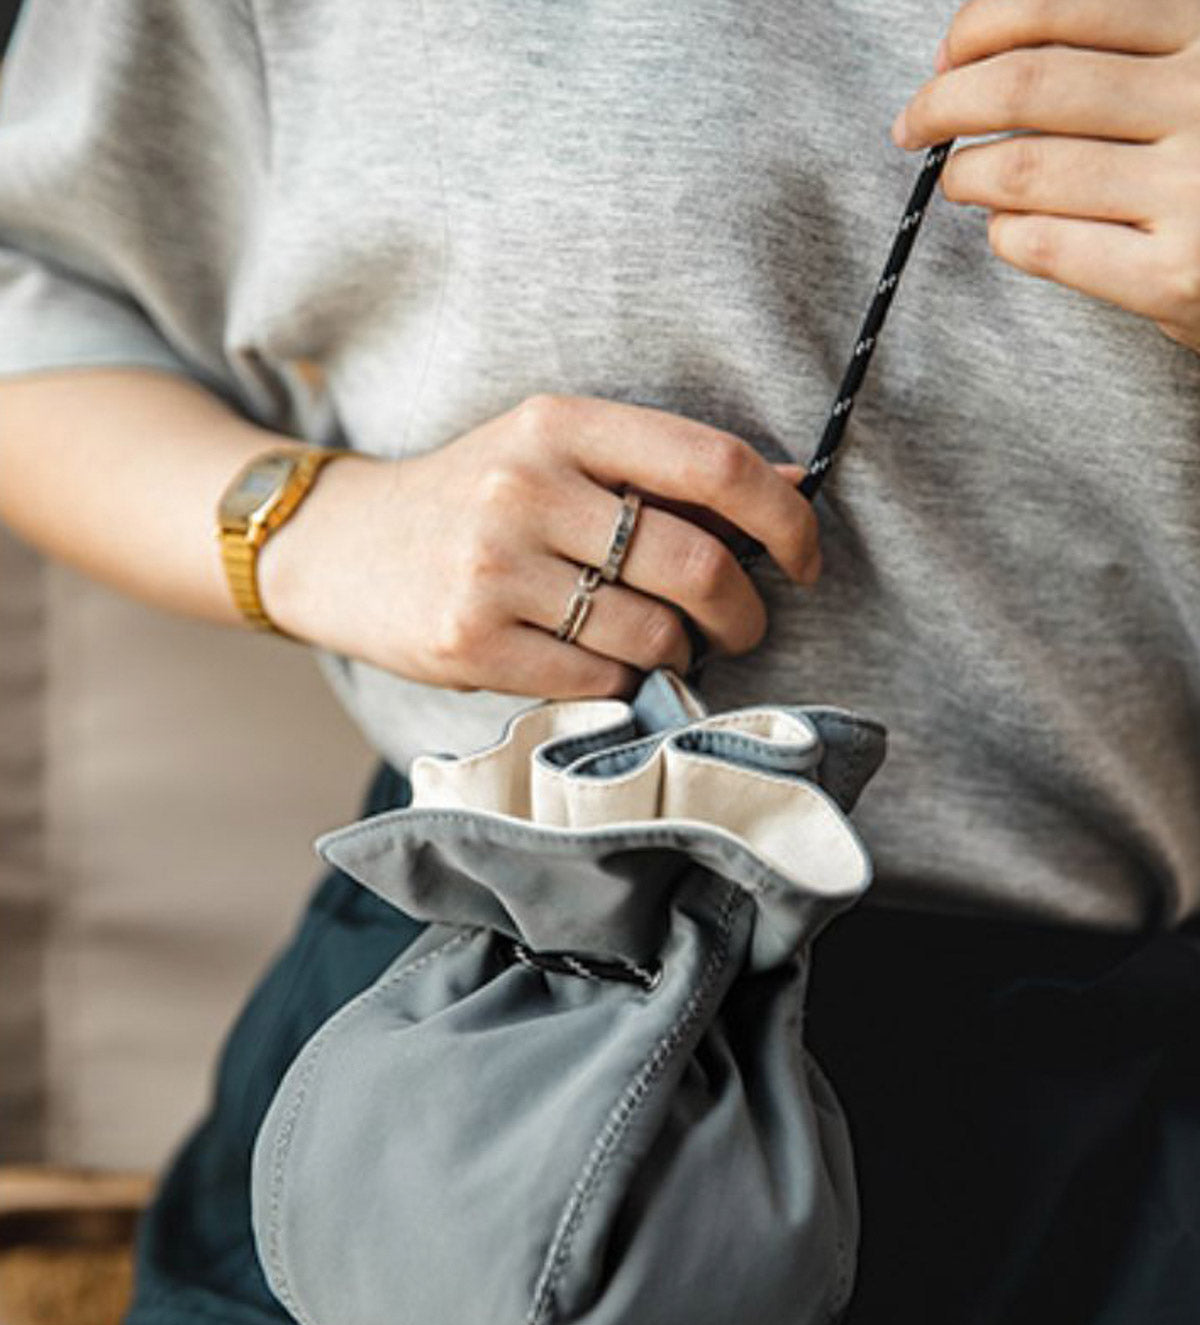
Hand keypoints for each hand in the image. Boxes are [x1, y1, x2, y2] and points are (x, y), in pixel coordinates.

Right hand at [257, 394, 818, 699]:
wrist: (339, 546)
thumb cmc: (472, 501)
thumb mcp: (556, 453)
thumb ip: (663, 468)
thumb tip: (793, 482)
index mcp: (560, 422)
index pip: (712, 463)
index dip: (784, 517)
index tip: (804, 558)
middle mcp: (526, 487)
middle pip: (694, 563)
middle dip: (744, 610)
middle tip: (744, 625)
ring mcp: (493, 569)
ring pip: (651, 633)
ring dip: (681, 652)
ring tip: (663, 643)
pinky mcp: (470, 642)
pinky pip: (598, 678)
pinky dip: (624, 680)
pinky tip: (605, 661)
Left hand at [891, 0, 1199, 352]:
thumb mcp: (1197, 71)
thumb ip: (1130, 45)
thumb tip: (977, 49)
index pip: (1061, 7)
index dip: (982, 26)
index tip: (948, 52)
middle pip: (1028, 86)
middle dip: (945, 101)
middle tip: (915, 122)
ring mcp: (1193, 190)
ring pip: (1024, 169)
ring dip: (966, 173)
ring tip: (960, 178)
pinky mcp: (1175, 276)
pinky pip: (1046, 244)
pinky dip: (1006, 233)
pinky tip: (1009, 227)